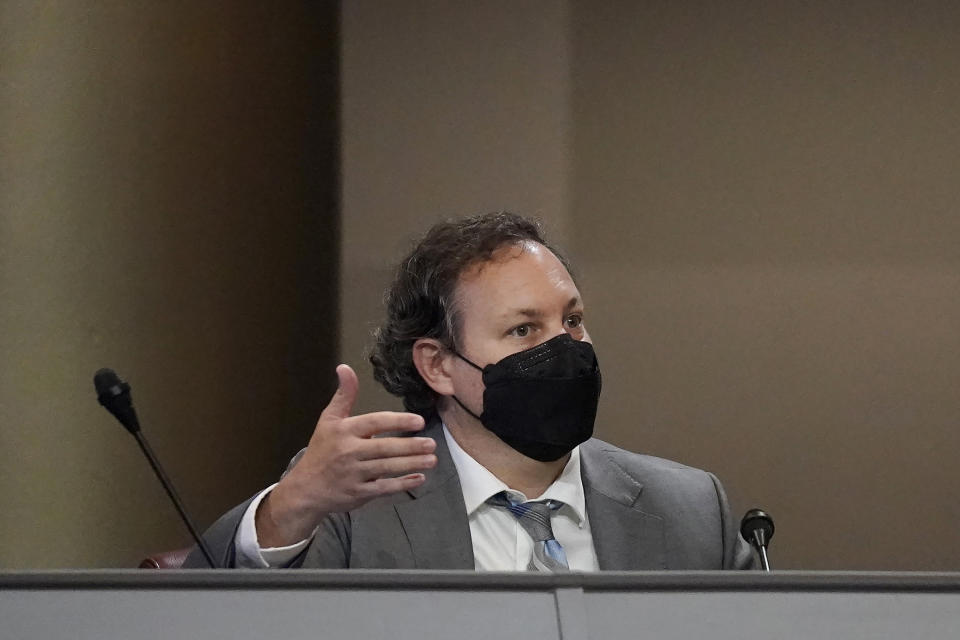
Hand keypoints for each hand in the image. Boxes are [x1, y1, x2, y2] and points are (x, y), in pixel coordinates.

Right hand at [255, 364, 435, 546]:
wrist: (305, 489)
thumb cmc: (322, 450)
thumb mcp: (329, 420)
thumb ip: (344, 395)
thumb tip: (345, 367)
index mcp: (344, 431)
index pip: (374, 422)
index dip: (398, 421)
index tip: (419, 421)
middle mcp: (349, 452)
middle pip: (384, 448)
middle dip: (410, 446)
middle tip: (432, 443)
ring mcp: (354, 474)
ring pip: (387, 468)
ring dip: (412, 464)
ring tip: (431, 459)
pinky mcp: (358, 493)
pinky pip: (384, 488)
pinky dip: (403, 484)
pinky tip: (419, 478)